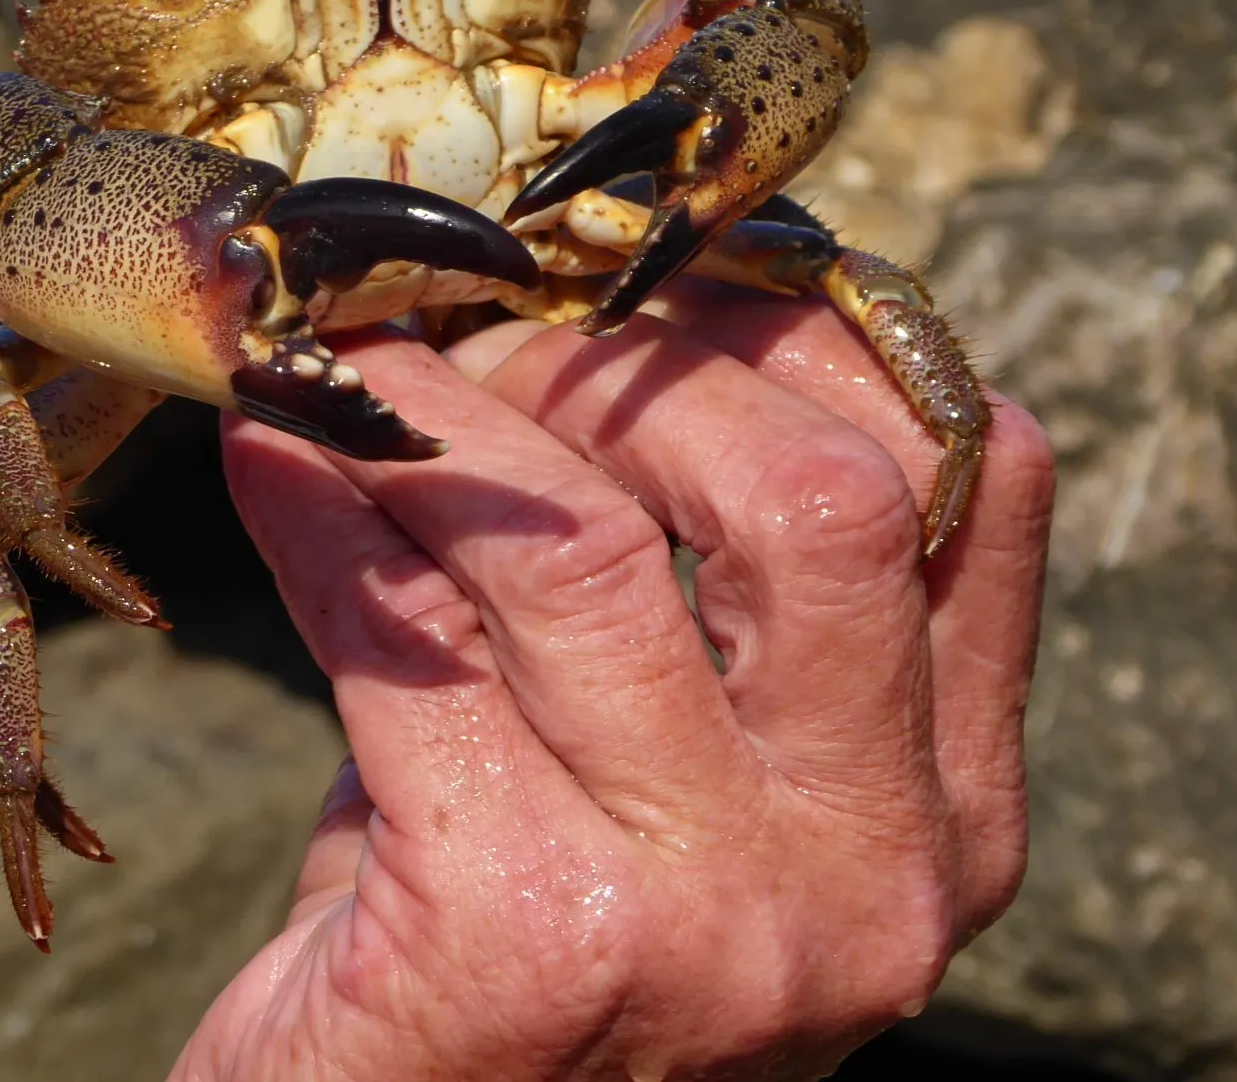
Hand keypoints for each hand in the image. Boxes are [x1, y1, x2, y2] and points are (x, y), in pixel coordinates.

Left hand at [184, 284, 1051, 1080]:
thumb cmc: (520, 960)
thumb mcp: (660, 790)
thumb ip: (682, 612)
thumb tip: (571, 333)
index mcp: (943, 816)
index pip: (973, 490)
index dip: (803, 340)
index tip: (657, 276)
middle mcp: (867, 868)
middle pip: (808, 496)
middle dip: (625, 370)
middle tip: (480, 344)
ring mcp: (711, 917)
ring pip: (582, 547)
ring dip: (436, 421)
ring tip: (346, 374)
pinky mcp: (519, 941)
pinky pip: (404, 642)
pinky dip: (316, 515)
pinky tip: (263, 457)